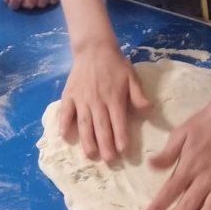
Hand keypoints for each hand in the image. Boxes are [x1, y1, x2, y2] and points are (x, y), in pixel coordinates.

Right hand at [60, 44, 149, 162]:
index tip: (123, 151)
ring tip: (90, 155)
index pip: (118, 121)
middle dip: (105, 145)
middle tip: (108, 161)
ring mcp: (81, 99)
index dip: (120, 137)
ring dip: (87, 140)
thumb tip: (147, 109)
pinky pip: (65, 112)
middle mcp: (97, 101)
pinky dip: (64, 123)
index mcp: (114, 98)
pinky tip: (65, 136)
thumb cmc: (115, 65)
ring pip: (84, 123)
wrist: (93, 48)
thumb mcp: (131, 76)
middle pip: (101, 127)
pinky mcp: (69, 95)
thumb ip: (138, 94)